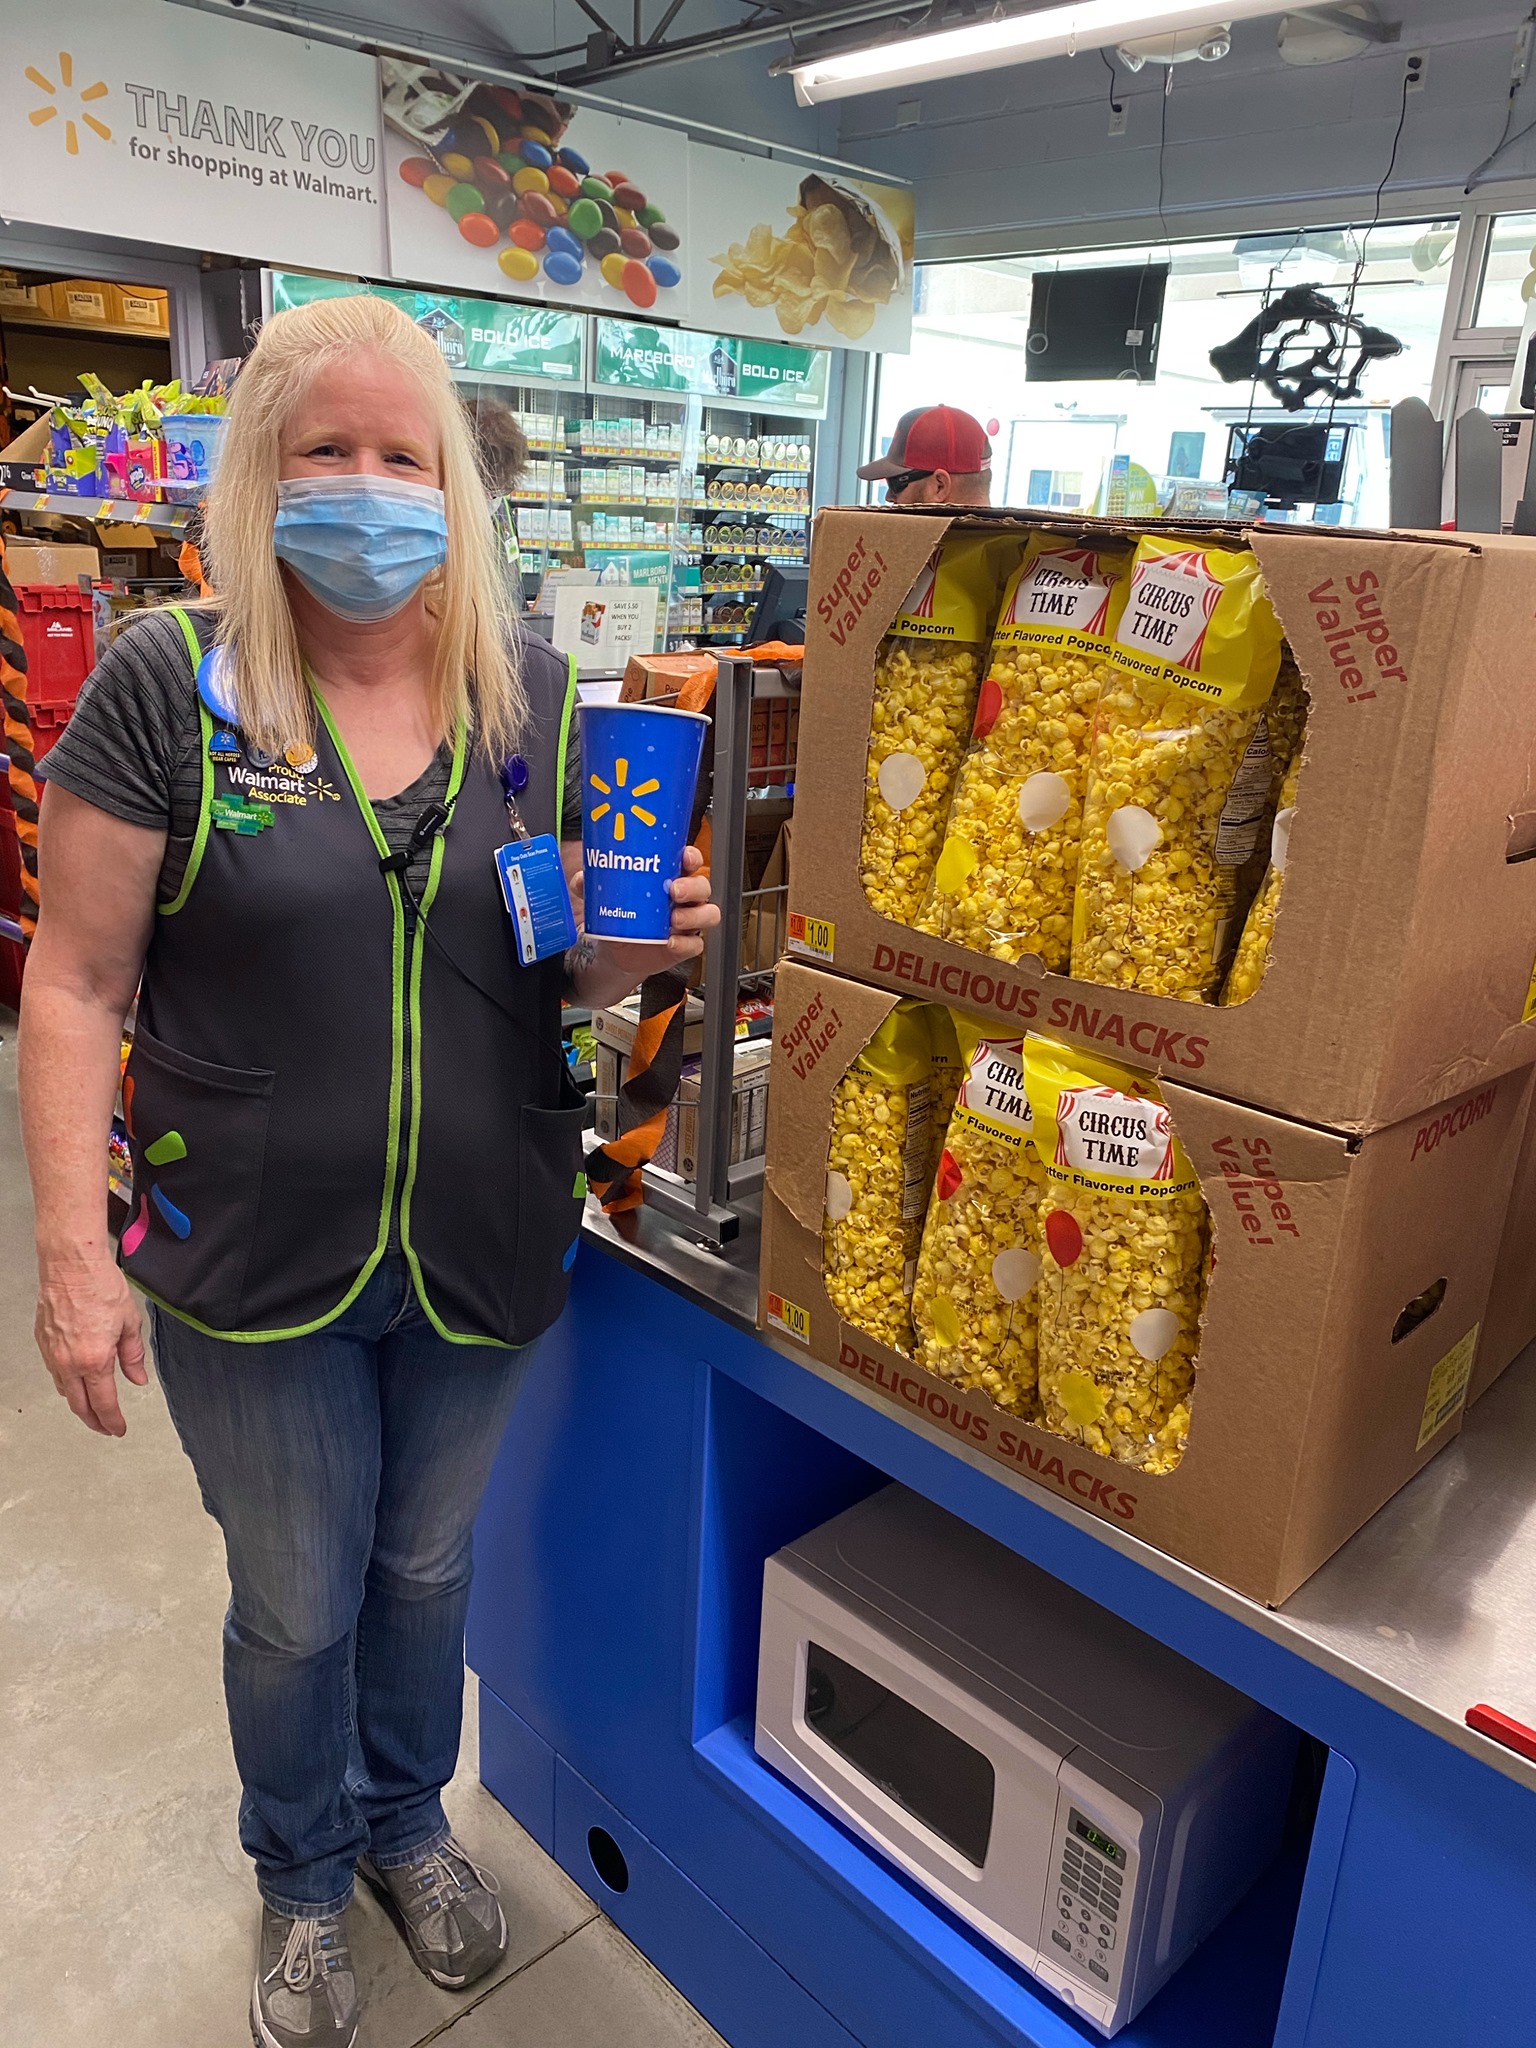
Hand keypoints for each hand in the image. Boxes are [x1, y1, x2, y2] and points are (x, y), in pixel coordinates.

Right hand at [35, 1254, 147, 1436]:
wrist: (71, 1265)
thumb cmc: (100, 1286)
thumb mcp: (129, 1323)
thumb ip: (133, 1355)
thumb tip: (137, 1378)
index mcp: (94, 1360)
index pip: (104, 1403)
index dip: (112, 1421)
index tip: (118, 1429)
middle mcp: (69, 1362)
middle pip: (80, 1405)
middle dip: (94, 1421)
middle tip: (105, 1427)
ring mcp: (53, 1354)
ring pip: (64, 1390)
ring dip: (79, 1403)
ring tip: (92, 1407)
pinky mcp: (43, 1343)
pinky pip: (55, 1372)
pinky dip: (67, 1383)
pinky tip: (76, 1380)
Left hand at [567, 846, 721, 1000]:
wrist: (617, 949)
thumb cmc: (620, 913)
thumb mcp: (603, 896)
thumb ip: (591, 884)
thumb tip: (582, 879)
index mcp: (670, 877)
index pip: (690, 861)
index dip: (691, 857)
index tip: (683, 858)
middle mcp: (684, 898)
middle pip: (702, 886)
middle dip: (693, 886)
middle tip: (673, 890)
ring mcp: (688, 922)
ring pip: (708, 913)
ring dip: (695, 915)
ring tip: (674, 919)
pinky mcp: (685, 946)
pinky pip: (696, 944)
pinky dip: (686, 944)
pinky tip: (670, 942)